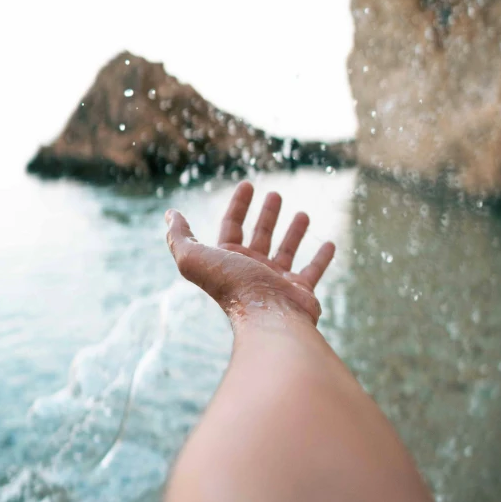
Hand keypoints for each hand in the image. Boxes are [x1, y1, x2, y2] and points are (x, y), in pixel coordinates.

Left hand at [165, 181, 334, 326]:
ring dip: (293, 232)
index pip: (232, 226)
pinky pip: (313, 271)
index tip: (248, 184)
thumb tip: (170, 215)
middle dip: (266, 215)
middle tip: (276, 194)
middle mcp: (252, 270)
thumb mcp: (194, 257)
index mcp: (228, 261)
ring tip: (302, 213)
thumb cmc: (232, 286)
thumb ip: (180, 237)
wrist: (266, 317)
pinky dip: (322, 258)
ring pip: (286, 251)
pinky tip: (330, 244)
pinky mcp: (301, 292)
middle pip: (259, 236)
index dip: (238, 205)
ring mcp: (277, 281)